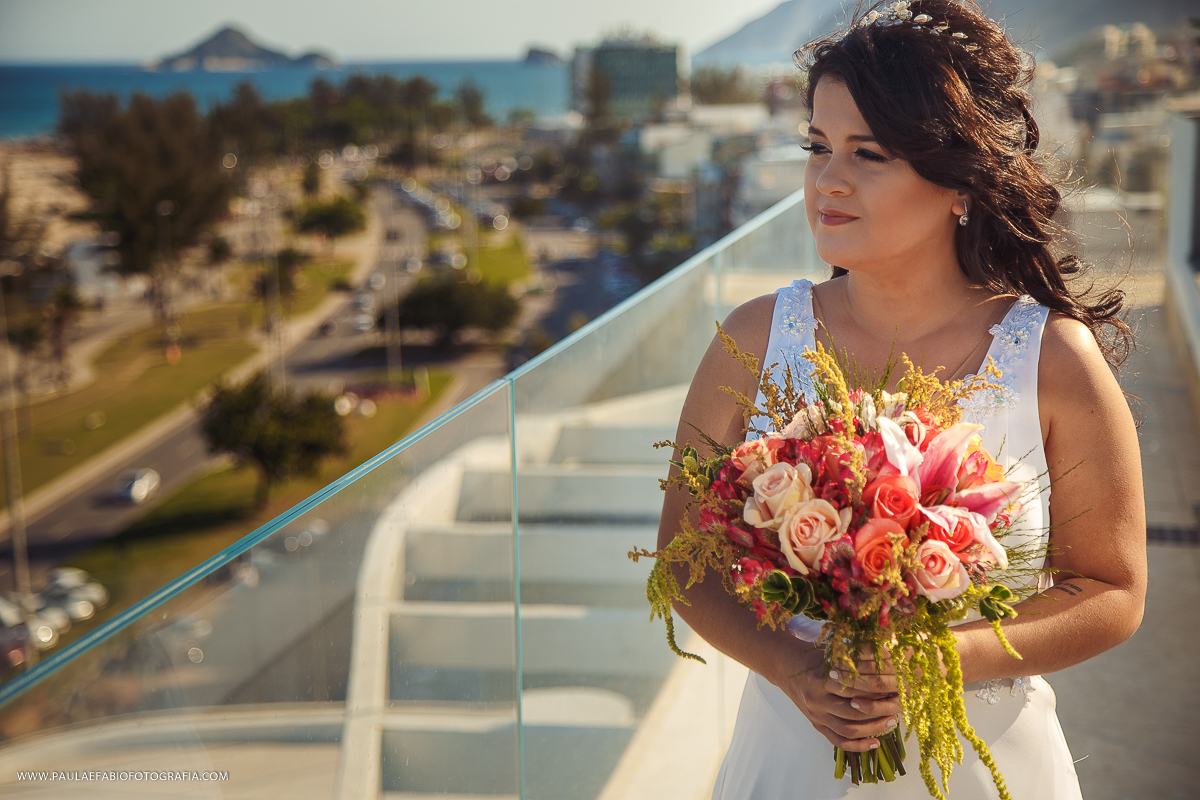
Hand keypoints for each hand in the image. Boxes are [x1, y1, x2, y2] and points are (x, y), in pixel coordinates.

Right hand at [771, 642, 901, 752]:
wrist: (786, 667)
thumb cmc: (815, 658)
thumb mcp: (833, 653)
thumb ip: (855, 660)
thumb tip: (889, 664)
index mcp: (821, 679)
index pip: (855, 689)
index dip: (877, 689)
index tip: (895, 687)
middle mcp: (817, 700)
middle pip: (854, 712)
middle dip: (880, 710)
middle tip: (897, 705)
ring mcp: (816, 715)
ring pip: (849, 730)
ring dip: (873, 728)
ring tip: (891, 721)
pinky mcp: (816, 725)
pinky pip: (839, 742)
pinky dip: (859, 745)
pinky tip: (875, 742)